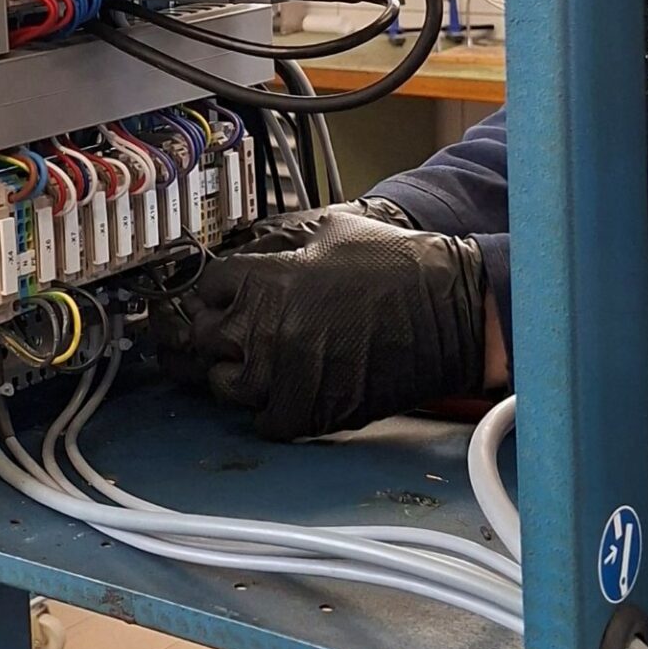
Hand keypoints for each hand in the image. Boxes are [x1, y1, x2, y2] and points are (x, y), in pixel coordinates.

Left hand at [151, 202, 487, 440]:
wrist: (446, 310)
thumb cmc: (394, 265)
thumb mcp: (327, 228)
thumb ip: (274, 243)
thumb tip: (245, 251)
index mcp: (260, 280)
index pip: (201, 292)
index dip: (209, 294)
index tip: (214, 300)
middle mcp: (260, 330)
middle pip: (201, 340)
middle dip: (211, 335)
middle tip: (229, 333)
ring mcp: (280, 375)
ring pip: (224, 385)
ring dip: (235, 374)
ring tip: (262, 361)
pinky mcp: (306, 412)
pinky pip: (261, 420)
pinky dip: (268, 408)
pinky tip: (287, 387)